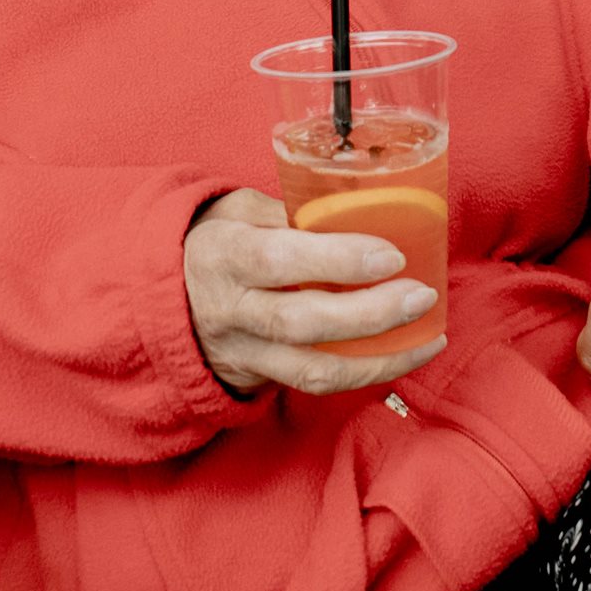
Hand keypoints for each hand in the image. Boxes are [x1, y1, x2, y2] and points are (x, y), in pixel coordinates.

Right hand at [184, 190, 445, 395]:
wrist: (161, 299)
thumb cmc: (216, 240)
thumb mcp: (238, 210)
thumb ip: (289, 212)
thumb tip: (355, 206)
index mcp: (223, 254)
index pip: (279, 259)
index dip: (336, 260)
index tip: (390, 253)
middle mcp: (231, 309)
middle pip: (302, 322)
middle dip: (370, 313)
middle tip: (421, 294)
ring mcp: (244, 351)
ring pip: (313, 370)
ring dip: (379, 358)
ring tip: (428, 335)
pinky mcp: (258, 378)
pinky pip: (316, 384)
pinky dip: (366, 373)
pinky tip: (404, 354)